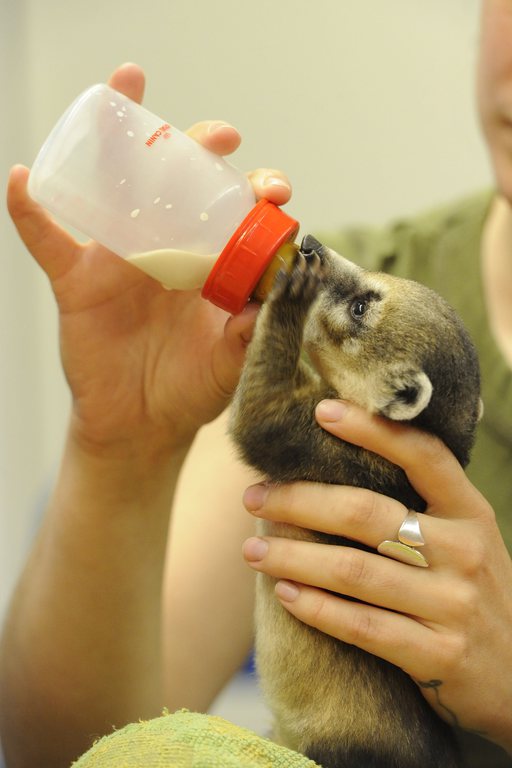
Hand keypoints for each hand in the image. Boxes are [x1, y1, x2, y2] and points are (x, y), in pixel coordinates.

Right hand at [8, 63, 291, 455]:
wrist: (144, 425)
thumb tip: (274, 293)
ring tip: (127, 86)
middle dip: (197, 149)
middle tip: (220, 137)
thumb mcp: (230, 361)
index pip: (230, 210)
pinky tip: (25, 180)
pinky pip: (48, 242)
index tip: (274, 191)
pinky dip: (32, 213)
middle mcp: (163, 249)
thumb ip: (251, 330)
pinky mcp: (77, 282)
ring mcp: (118, 261)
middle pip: (174, 182)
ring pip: (112, 188)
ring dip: (115, 138)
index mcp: (206, 262)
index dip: (252, 191)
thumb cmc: (190, 387)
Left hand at [242, 399, 511, 753]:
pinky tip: (285, 595)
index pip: (423, 455)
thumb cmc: (473, 590)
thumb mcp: (467, 538)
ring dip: (293, 559)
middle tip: (254, 496)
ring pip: (354, 571)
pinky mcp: (438, 655)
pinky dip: (317, 609)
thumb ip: (424, 503)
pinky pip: (362, 627)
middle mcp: (464, 552)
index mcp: (471, 512)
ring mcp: (453, 605)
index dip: (372, 430)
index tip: (321, 412)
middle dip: (300, 501)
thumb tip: (347, 457)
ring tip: (252, 551)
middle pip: (367, 513)